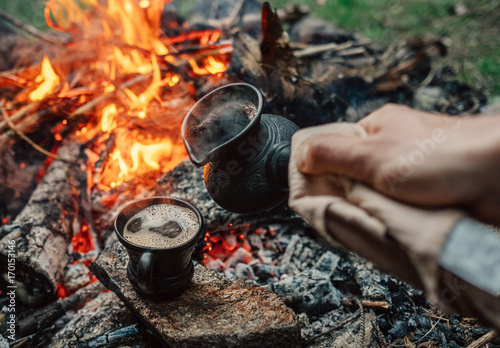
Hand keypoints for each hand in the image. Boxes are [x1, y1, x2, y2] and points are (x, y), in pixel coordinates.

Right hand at [296, 104, 499, 224]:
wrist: (499, 175)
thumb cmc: (442, 156)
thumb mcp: (372, 155)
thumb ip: (332, 154)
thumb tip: (300, 154)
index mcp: (378, 129)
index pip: (336, 150)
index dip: (325, 174)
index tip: (319, 196)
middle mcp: (395, 147)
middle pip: (357, 176)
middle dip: (353, 196)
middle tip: (353, 210)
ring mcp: (413, 172)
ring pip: (379, 195)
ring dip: (377, 209)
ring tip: (380, 217)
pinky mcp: (430, 193)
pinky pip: (401, 208)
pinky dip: (397, 217)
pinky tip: (398, 222)